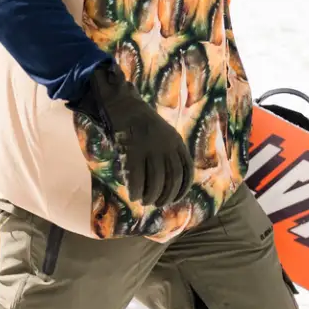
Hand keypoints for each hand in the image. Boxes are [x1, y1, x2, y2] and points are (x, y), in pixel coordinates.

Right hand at [71, 60, 192, 207]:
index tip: (175, 199)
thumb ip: (169, 153)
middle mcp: (166, 145)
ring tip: (145, 201)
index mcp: (176, 141)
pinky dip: (136, 190)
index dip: (182, 188)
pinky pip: (136, 177)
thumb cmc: (141, 123)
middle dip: (166, 195)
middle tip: (158, 204)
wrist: (122, 104)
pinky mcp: (132, 151)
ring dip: (151, 196)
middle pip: (172, 178)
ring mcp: (149, 148)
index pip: (186, 170)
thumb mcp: (163, 134)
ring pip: (155, 181)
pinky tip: (133, 196)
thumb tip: (169, 183)